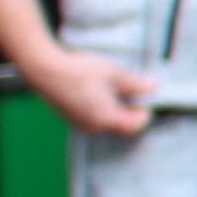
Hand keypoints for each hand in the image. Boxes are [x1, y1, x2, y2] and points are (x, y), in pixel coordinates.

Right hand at [28, 48, 155, 136]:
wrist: (43, 69)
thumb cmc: (79, 71)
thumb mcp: (113, 74)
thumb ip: (135, 84)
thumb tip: (153, 87)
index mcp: (106, 119)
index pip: (135, 126)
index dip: (143, 112)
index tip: (142, 97)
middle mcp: (93, 126)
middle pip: (121, 125)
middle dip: (129, 110)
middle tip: (129, 90)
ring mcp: (79, 123)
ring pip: (106, 122)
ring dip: (115, 109)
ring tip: (111, 88)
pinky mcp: (69, 117)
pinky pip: (92, 118)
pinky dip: (100, 108)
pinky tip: (95, 90)